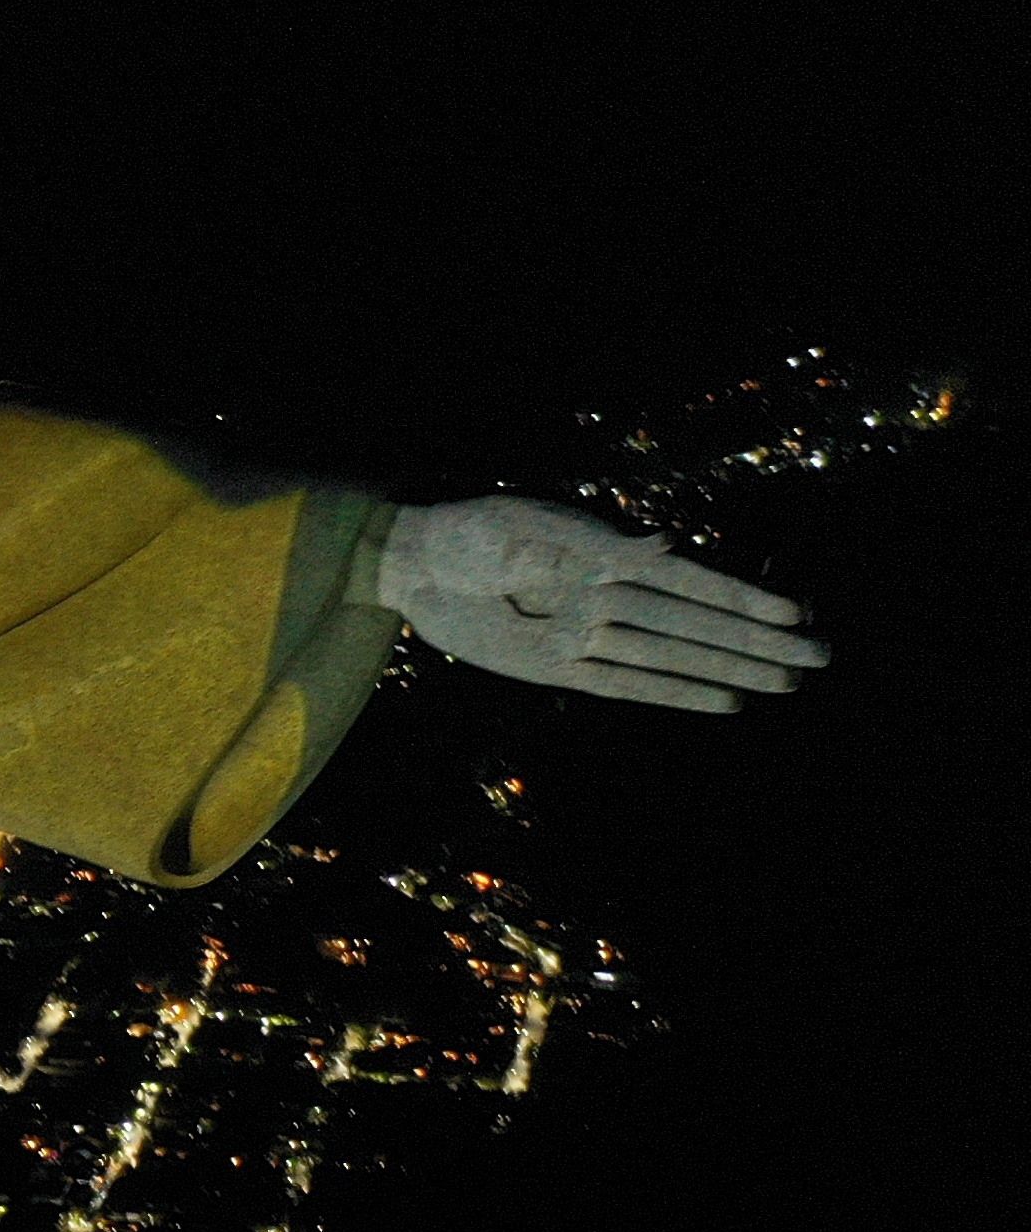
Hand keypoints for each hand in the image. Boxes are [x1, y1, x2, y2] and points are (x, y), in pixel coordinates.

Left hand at [376, 496, 825, 712]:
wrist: (412, 561)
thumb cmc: (468, 532)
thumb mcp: (520, 527)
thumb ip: (588, 544)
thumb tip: (665, 546)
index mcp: (606, 554)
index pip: (688, 581)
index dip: (741, 598)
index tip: (795, 614)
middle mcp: (605, 595)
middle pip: (693, 624)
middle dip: (756, 641)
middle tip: (819, 658)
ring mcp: (584, 632)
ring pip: (670, 658)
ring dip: (728, 670)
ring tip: (788, 682)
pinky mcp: (555, 665)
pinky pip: (624, 685)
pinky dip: (672, 694)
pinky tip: (725, 703)